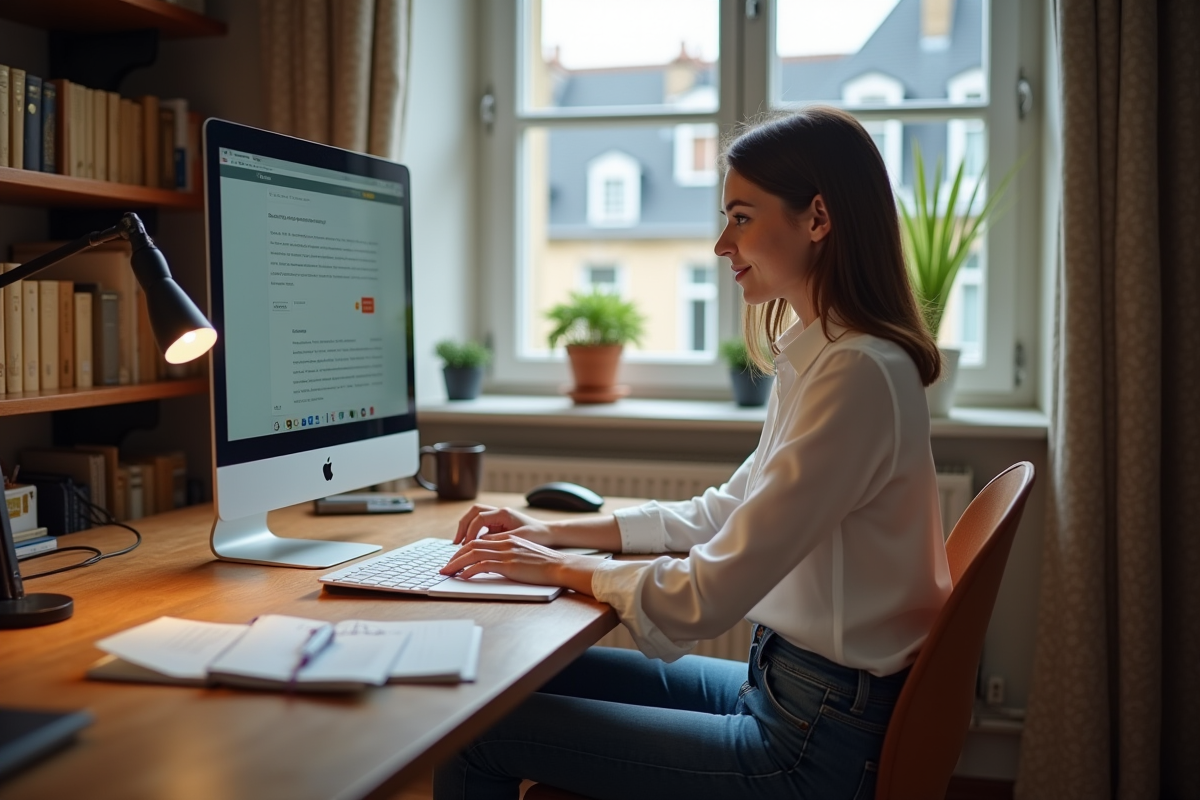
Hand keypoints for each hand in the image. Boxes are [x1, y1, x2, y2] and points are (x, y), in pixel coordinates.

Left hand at [440, 532, 599, 595]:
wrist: (559, 565)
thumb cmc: (545, 564)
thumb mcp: (524, 555)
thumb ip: (509, 555)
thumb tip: (493, 566)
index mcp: (508, 539)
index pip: (479, 541)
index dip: (464, 550)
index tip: (455, 560)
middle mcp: (505, 543)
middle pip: (472, 545)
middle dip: (455, 557)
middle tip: (444, 568)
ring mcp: (506, 553)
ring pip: (473, 554)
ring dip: (456, 564)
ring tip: (447, 573)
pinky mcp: (508, 565)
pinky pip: (482, 566)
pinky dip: (469, 571)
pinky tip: (462, 577)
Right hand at [454, 505, 552, 545]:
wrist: (549, 534)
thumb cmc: (536, 535)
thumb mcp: (517, 539)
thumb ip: (497, 540)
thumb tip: (478, 544)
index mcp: (504, 513)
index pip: (479, 518)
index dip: (470, 532)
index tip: (466, 545)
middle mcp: (499, 512)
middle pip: (473, 513)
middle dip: (463, 527)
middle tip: (457, 543)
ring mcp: (498, 518)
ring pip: (475, 518)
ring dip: (467, 529)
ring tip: (460, 544)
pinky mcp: (499, 525)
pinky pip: (481, 526)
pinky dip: (474, 534)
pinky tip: (472, 546)